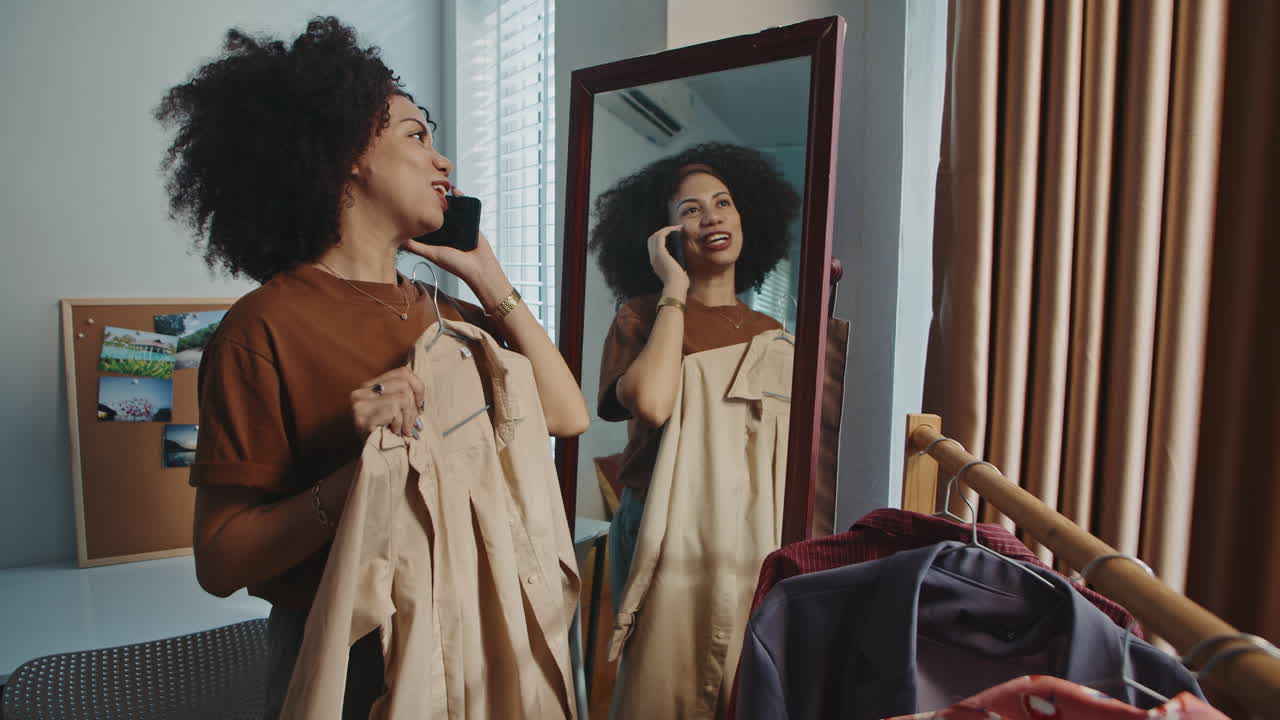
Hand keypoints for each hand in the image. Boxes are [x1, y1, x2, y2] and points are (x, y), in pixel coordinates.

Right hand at [350, 367, 425, 439]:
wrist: (369, 456)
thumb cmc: (384, 433)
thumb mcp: (394, 410)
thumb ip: (403, 395)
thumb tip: (421, 394)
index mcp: (370, 386)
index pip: (402, 372)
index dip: (418, 387)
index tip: (420, 405)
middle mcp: (361, 391)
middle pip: (404, 383)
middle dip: (414, 406)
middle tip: (413, 423)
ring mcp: (360, 403)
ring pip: (402, 397)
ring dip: (408, 417)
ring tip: (403, 429)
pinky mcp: (362, 416)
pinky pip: (395, 411)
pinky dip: (400, 424)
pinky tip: (394, 432)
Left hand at [401, 187, 509, 306]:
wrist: (479, 267)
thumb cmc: (456, 265)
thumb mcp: (432, 254)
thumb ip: (416, 247)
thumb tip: (399, 239)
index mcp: (435, 239)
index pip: (424, 223)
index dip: (417, 213)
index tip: (409, 202)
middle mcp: (446, 231)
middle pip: (436, 214)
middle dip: (430, 203)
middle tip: (424, 190)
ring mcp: (458, 225)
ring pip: (450, 209)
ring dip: (445, 199)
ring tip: (439, 187)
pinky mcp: (470, 221)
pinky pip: (465, 207)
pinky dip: (461, 198)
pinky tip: (455, 191)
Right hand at [648, 225, 688, 292]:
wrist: (676, 287)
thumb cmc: (679, 284)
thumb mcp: (677, 275)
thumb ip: (677, 271)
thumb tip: (683, 270)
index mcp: (656, 264)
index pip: (654, 247)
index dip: (662, 239)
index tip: (674, 236)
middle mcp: (653, 258)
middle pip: (652, 239)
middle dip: (663, 232)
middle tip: (675, 230)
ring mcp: (655, 255)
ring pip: (655, 236)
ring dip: (666, 230)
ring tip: (677, 228)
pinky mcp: (660, 253)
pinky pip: (660, 236)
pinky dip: (668, 230)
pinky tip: (676, 229)